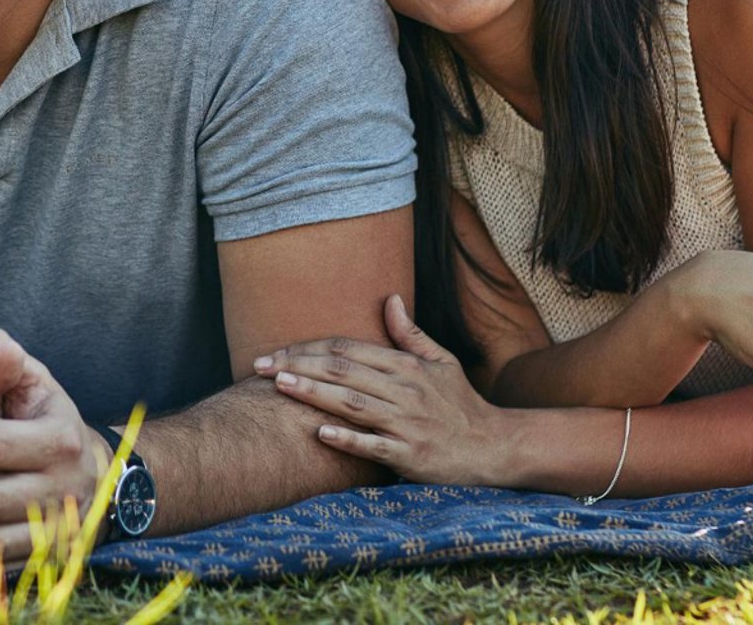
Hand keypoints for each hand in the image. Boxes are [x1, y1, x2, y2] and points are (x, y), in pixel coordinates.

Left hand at [253, 294, 509, 485]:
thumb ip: (410, 333)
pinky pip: (374, 446)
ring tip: (279, 385)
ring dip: (314, 393)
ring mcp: (407, 423)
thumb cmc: (461, 404)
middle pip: (343, 370)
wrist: (494, 448)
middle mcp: (404, 390)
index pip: (348, 348)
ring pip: (353, 403)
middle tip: (258, 365)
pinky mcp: (411, 455)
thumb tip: (390, 297)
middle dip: (298, 365)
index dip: (308, 347)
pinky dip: (348, 439)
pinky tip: (320, 434)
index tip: (274, 352)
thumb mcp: (441, 361)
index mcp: (406, 365)